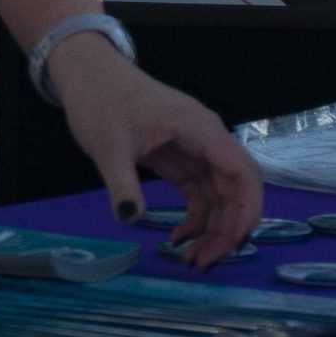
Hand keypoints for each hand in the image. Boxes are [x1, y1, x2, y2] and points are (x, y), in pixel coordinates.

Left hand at [46, 36, 263, 263]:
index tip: (235, 243)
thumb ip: (122, 182)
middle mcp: (206, 139)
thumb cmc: (99, 100)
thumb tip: (131, 218)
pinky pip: (201, 193)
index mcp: (199, 129)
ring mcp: (195, 149)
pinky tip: (179, 238)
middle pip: (236, 188)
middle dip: (228, 227)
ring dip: (213, 228)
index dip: (247, 209)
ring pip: (220, 194)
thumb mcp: (107, 145)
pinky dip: (197, 218)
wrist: (87, 74)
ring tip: (192, 260)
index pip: (242, 171)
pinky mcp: (181, 158)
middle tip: (204, 262)